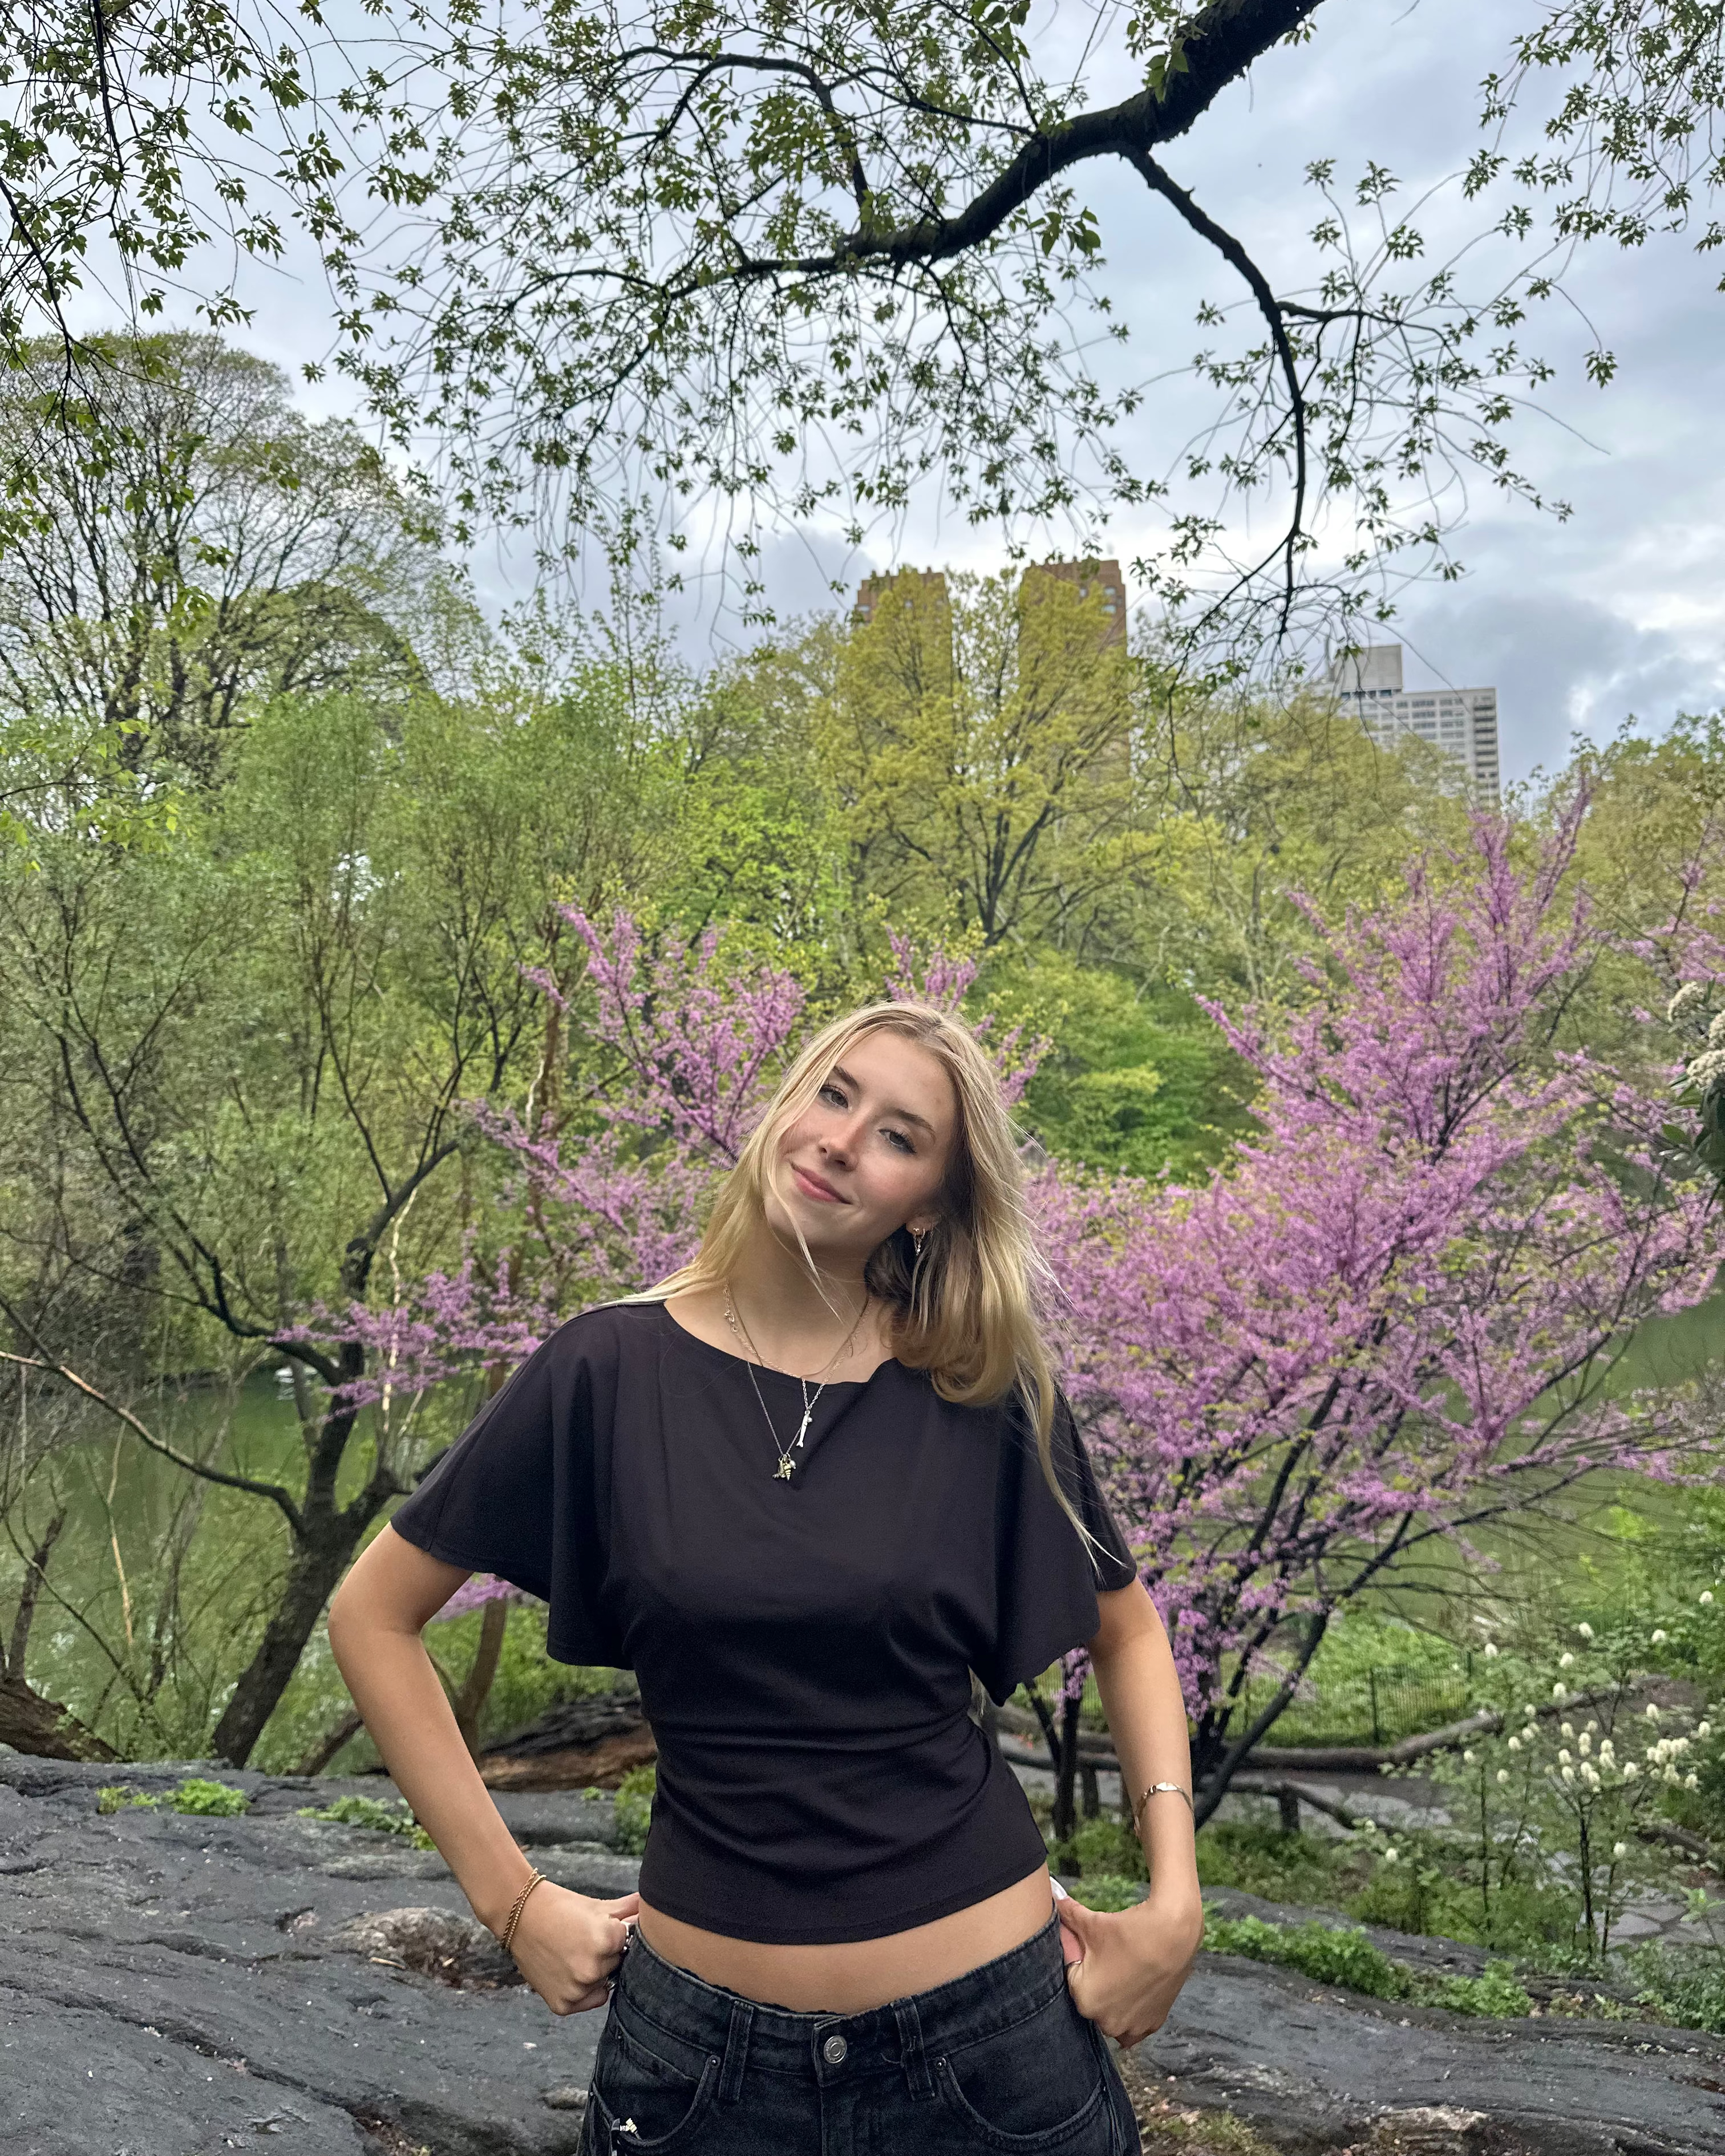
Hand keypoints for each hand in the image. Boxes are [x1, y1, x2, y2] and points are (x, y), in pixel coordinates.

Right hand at [504, 1882, 638, 2013]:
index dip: (617, 1935)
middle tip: (585, 1940)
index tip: (602, 1927)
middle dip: (608, 1954)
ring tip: (574, 1953)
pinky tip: (568, 1970)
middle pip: (616, 1964)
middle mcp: (593, 1969)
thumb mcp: (599, 1905)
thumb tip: (655, 1908)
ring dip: (596, 1973)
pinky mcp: (562, 2005)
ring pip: (603, 1983)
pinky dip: (582, 1990)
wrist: (520, 1915)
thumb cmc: (562, 1906)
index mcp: (607, 1940)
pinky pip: (587, 2001)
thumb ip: (630, 1909)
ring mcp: (577, 1989)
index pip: (629, 1943)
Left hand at [1057, 1886, 1202, 2048]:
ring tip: (1122, 1973)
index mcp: (1085, 2000)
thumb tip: (1052, 1897)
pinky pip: (1133, 2026)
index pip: (1072, 1979)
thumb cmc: (1128, 1930)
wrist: (1173, 1933)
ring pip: (1110, 2017)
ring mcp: (1131, 2027)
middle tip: (1109, 1959)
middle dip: (1095, 1982)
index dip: (1081, 1960)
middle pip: (1091, 1999)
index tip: (1093, 1948)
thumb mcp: (1091, 1922)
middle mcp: (1106, 2022)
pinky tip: (1134, 1990)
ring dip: (1112, 2002)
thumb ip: (1066, 1914)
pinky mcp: (1152, 2024)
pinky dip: (1131, 2012)